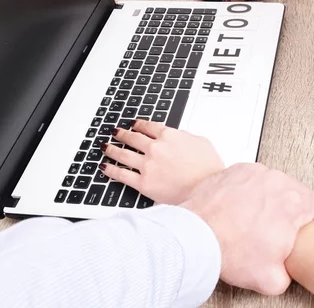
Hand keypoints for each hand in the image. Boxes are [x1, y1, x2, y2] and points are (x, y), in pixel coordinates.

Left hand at [100, 120, 223, 203]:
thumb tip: (178, 136)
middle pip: (133, 138)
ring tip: (106, 147)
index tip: (134, 125)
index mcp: (169, 136)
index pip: (148, 126)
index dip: (139, 125)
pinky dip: (111, 170)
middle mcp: (155, 148)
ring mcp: (147, 165)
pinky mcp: (143, 183)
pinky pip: (121, 175)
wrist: (206, 189)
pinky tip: (105, 167)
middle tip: (116, 133)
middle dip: (122, 134)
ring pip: (123, 154)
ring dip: (112, 149)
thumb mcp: (202, 142)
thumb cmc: (208, 168)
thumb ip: (186, 136)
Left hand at [181, 163, 313, 295]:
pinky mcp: (237, 169)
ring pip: (274, 184)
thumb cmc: (229, 250)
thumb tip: (287, 270)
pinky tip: (239, 207)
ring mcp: (256, 172)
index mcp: (294, 203)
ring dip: (268, 198)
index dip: (308, 222)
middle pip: (296, 194)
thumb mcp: (271, 279)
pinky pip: (252, 178)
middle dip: (287, 210)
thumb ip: (290, 273)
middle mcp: (278, 181)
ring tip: (252, 218)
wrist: (195, 235)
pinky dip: (248, 190)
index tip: (297, 229)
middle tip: (271, 229)